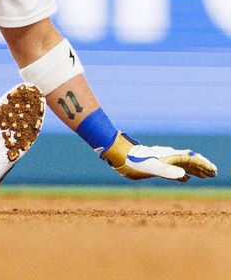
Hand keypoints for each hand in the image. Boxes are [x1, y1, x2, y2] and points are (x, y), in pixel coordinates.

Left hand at [101, 133, 217, 180]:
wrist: (120, 156)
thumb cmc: (135, 161)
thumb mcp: (153, 167)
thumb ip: (168, 171)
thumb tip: (185, 176)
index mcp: (170, 156)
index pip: (191, 159)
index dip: (203, 164)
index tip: (213, 170)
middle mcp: (168, 157)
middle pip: (190, 161)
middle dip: (202, 167)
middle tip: (214, 173)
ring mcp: (163, 161)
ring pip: (183, 165)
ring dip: (195, 170)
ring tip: (205, 176)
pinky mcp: (157, 166)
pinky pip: (174, 170)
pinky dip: (183, 174)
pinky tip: (186, 179)